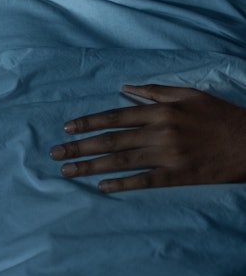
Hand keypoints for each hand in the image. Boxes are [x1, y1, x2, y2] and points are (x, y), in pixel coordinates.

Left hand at [50, 85, 245, 191]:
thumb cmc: (218, 115)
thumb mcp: (188, 94)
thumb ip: (155, 91)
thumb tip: (125, 88)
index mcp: (160, 110)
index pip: (115, 116)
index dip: (89, 122)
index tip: (67, 127)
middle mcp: (159, 132)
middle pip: (112, 140)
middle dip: (80, 146)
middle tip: (56, 154)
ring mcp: (167, 156)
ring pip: (122, 162)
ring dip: (91, 166)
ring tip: (68, 171)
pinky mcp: (177, 177)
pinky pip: (144, 181)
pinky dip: (121, 184)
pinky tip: (101, 187)